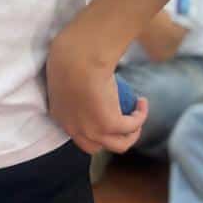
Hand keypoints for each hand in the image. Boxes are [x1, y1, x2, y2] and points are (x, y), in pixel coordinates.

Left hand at [46, 25, 147, 154]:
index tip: (104, 115)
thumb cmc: (69, 55)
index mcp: (60, 117)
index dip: (93, 129)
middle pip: (97, 147)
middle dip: (111, 139)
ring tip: (136, 116)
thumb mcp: (65, 75)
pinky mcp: (110, 125)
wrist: (78, 55)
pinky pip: (132, 126)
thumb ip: (72, 86)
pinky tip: (142, 102)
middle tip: (122, 121)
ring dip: (131, 134)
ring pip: (119, 144)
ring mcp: (92, 130)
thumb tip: (84, 81)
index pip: (77, 133)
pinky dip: (140, 116)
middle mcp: (75, 129)